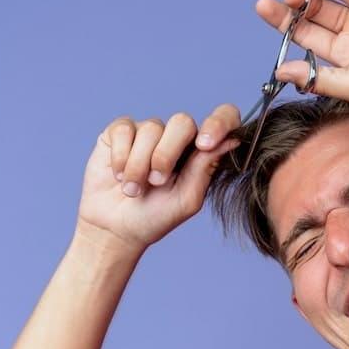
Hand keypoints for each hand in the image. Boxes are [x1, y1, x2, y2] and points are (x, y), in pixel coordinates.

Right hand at [76, 104, 239, 252]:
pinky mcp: (121, 131)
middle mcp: (178, 137)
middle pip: (182, 121)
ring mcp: (149, 131)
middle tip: (156, 182)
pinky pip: (124, 130)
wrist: (115, 229)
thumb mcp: (187, 199)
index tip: (204, 145)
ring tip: (133, 189)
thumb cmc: (155, 216)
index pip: (223, 119)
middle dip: (166, 154)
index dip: (219, 123)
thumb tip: (232, 141)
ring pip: (151, 128)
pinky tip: (118, 175)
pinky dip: (120, 157)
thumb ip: (206, 168)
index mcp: (201, 151)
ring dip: (139, 165)